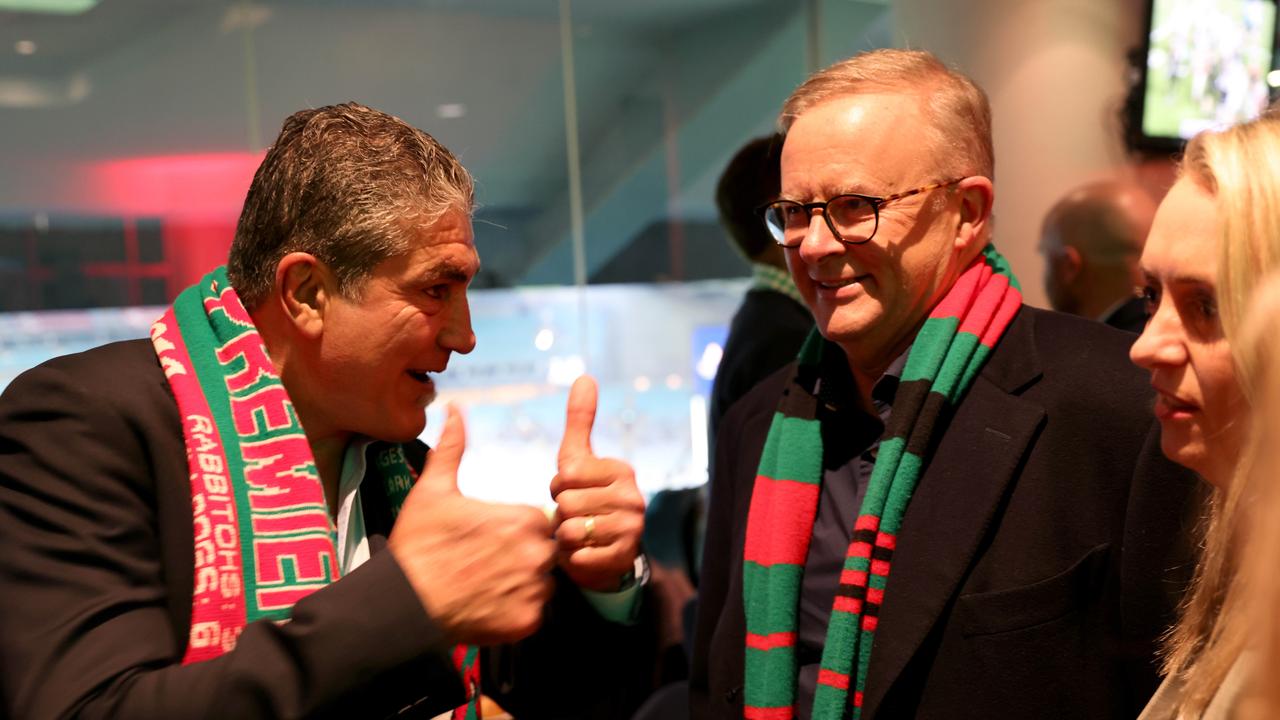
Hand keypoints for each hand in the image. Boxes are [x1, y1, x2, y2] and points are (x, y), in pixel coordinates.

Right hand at [388, 405, 555, 644]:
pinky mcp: (527, 623)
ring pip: (542, 585)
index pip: (538, 522)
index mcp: (524, 519)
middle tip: (485, 566)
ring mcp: (534, 591)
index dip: (512, 531)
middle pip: (545, 553)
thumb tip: (455, 409)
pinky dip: (516, 614)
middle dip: (521, 558)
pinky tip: (487, 607)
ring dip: (522, 586)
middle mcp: (538, 554)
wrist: (403, 604)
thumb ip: (453, 448)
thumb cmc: (418, 545)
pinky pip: (534, 615)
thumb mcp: (433, 490)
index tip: (487, 541)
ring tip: (485, 587)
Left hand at [551, 376, 644, 591]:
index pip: (565, 476)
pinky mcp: (623, 557)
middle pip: (566, 504)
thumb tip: (584, 376)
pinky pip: (579, 556)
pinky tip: (585, 553)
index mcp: (622, 471)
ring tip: (580, 535)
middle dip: (560, 514)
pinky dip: (573, 558)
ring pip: (570, 530)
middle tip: (576, 517)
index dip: (558, 488)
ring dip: (565, 538)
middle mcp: (633, 497)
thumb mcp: (579, 459)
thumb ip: (580, 420)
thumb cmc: (587, 498)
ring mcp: (632, 528)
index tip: (572, 492)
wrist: (607, 552)